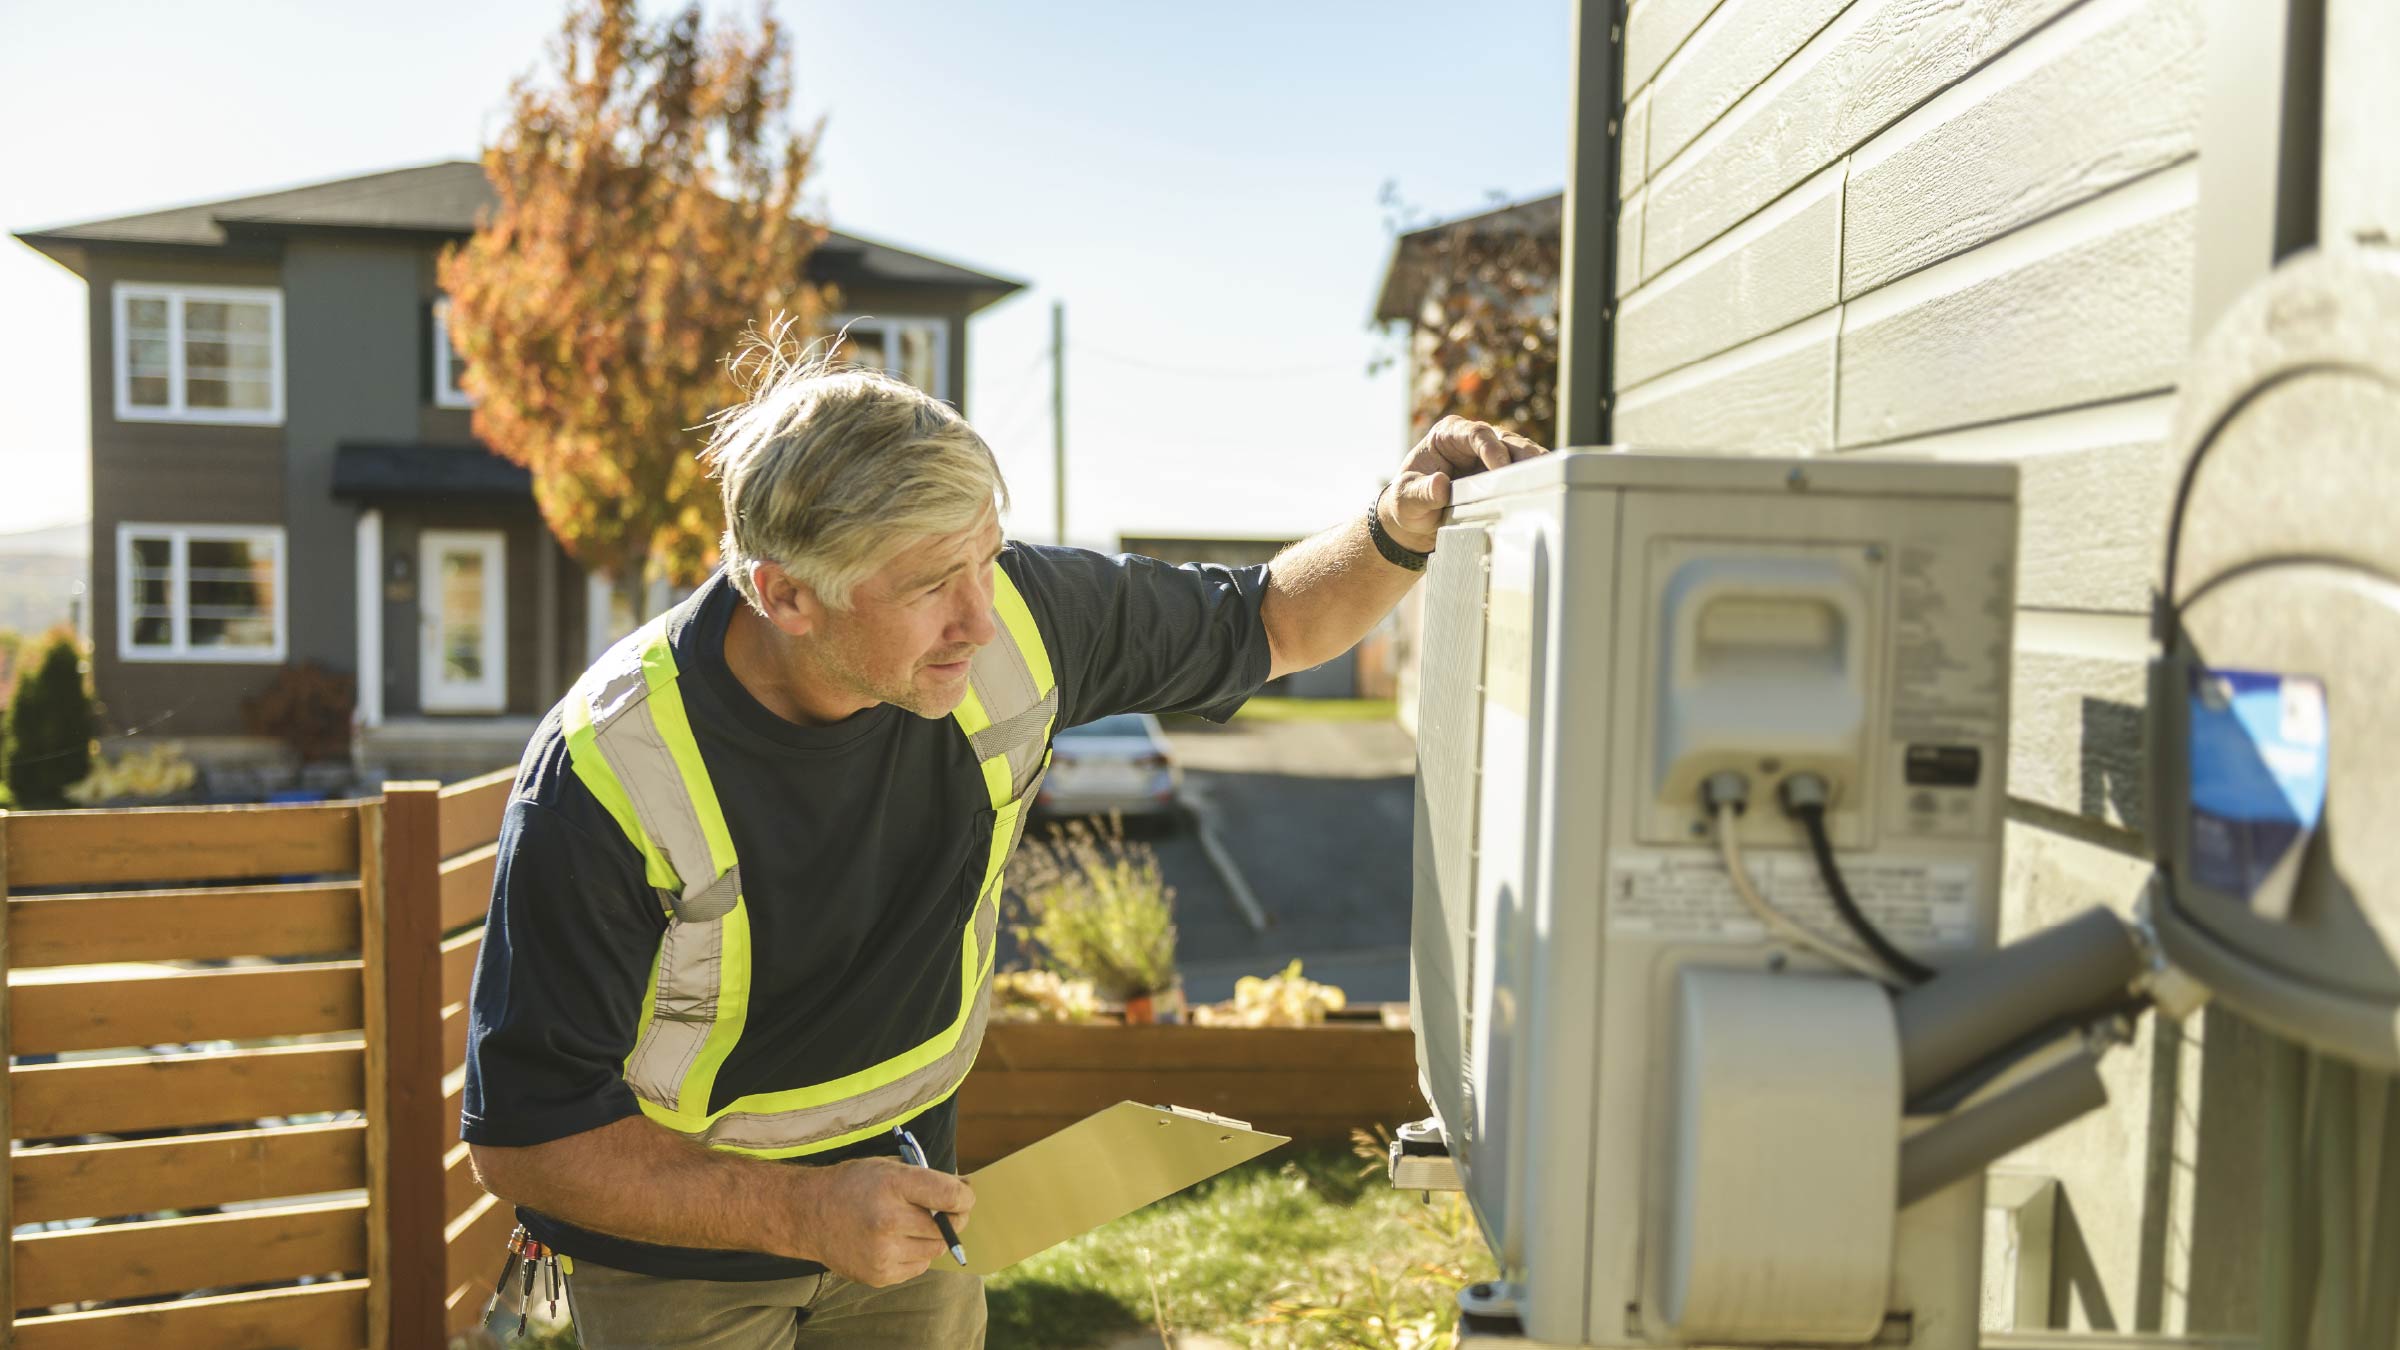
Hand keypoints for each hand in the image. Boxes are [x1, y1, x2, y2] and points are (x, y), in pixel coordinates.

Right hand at [785, 1157, 974, 1286]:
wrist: (809, 1214)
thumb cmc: (854, 1185)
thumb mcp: (888, 1167)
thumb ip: (927, 1178)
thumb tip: (967, 1191)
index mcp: (892, 1185)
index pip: (949, 1195)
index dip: (964, 1197)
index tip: (964, 1197)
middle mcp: (887, 1220)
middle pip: (946, 1226)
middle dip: (951, 1218)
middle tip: (943, 1212)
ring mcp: (882, 1252)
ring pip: (935, 1248)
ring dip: (931, 1237)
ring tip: (909, 1224)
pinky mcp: (879, 1274)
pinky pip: (919, 1266)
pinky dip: (916, 1253)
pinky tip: (895, 1240)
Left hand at [1381, 416, 1549, 553]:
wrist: (1416, 519)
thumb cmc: (1407, 502)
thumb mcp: (1406, 500)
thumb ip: (1421, 493)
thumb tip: (1440, 486)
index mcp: (1448, 434)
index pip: (1475, 433)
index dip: (1491, 448)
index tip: (1501, 467)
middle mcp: (1473, 439)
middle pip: (1506, 439)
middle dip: (1524, 454)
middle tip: (1541, 469)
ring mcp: (1491, 455)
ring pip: (1520, 454)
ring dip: (1536, 465)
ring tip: (1554, 477)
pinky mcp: (1503, 473)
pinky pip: (1523, 472)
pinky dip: (1535, 479)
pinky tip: (1550, 487)